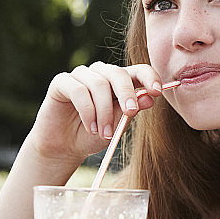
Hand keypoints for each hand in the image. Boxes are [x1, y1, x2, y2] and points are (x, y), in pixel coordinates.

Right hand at [29, 63, 163, 162]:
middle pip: (118, 73)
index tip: (158, 91)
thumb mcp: (117, 126)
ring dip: (104, 111)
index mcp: (119, 82)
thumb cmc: (94, 135)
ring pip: (99, 84)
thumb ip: (130, 111)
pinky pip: (78, 91)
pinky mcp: (61, 82)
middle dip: (127, 93)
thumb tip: (149, 98)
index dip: (149, 77)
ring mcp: (80, 75)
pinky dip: (87, 111)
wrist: (65, 148)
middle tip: (130, 113)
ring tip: (103, 133)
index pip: (138, 70)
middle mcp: (100, 74)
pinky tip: (91, 127)